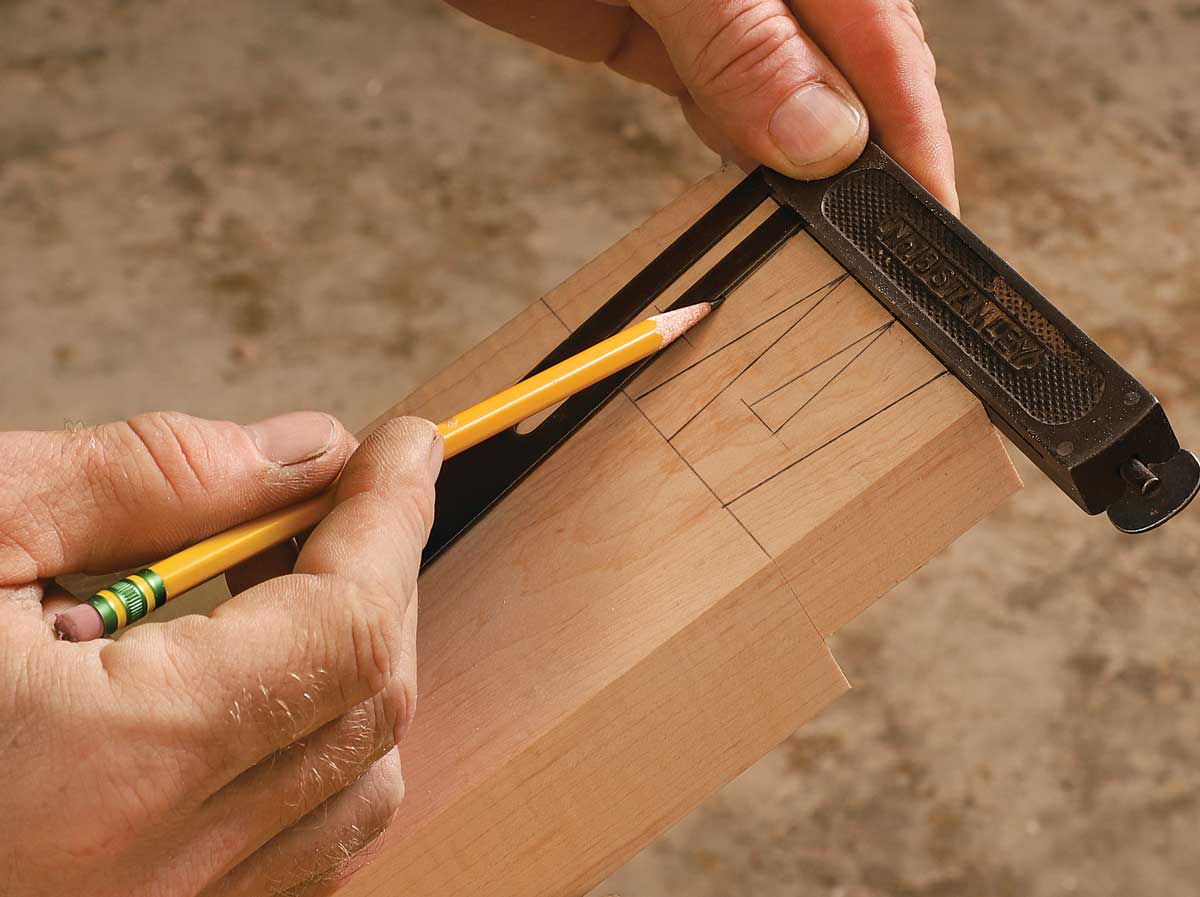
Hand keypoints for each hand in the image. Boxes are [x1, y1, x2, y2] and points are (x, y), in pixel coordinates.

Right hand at [0, 411, 441, 895]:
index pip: (347, 625)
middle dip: (381, 577)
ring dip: (359, 665)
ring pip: (357, 789)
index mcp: (111, 769)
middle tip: (354, 495)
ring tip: (298, 578)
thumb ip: (145, 482)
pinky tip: (260, 682)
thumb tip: (304, 449)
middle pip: (371, 702)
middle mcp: (158, 879)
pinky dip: (317, 754)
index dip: (392, 517)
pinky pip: (298, 853)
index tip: (409, 443)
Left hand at [448, 0, 956, 210]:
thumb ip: (738, 35)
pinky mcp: (650, 29)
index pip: (884, 44)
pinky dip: (732, 145)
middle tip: (870, 248)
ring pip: (780, 96)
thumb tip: (824, 135)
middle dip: (862, 159)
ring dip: (795, 166)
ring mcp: (709, 7)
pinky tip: (746, 182)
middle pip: (846, 75)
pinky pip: (714, 96)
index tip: (927, 217)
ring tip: (814, 237)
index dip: (914, 133)